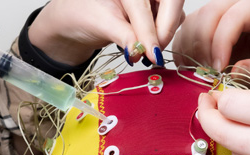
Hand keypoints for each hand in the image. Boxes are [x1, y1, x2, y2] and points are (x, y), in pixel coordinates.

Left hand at [28, 0, 184, 66]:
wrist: (75, 22)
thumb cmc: (81, 14)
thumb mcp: (100, 24)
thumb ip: (124, 37)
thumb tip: (140, 52)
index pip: (144, 6)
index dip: (150, 32)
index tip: (151, 55)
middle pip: (171, 3)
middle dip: (164, 30)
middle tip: (153, 54)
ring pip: (174, 14)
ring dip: (163, 34)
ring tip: (144, 48)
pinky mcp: (154, 10)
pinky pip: (170, 21)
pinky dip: (161, 36)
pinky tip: (145, 43)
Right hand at [172, 0, 249, 90]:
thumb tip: (235, 72)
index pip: (234, 16)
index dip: (222, 42)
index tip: (220, 69)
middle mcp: (239, 4)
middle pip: (209, 14)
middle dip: (204, 46)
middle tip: (209, 73)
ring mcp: (221, 14)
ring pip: (194, 22)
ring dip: (192, 49)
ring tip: (204, 73)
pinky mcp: (208, 27)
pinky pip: (187, 33)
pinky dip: (185, 52)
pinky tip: (195, 69)